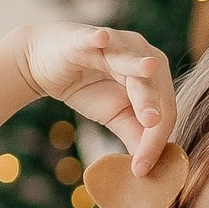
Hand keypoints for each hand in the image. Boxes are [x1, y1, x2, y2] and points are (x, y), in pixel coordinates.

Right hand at [15, 25, 176, 172]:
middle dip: (150, 108)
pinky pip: (93, 38)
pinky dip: (98, 38)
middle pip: (153, 87)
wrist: (45, 66)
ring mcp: (115, 44)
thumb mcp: (115, 116)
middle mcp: (142, 55)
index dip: (155, 141)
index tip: (141, 170)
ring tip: (150, 68)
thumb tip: (152, 169)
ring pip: (130, 61)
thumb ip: (136, 135)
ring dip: (138, 67)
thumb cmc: (88, 87)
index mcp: (155, 78)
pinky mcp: (86, 39)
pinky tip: (102, 38)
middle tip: (152, 126)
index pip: (164, 111)